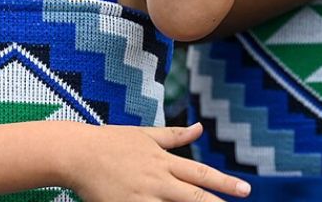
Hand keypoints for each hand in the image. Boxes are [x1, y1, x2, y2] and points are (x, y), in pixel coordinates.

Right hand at [67, 122, 250, 200]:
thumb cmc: (110, 142)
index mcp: (163, 161)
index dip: (224, 182)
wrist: (76, 153)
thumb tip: (199, 127)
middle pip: (193, 196)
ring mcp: (141, 197)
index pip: (201, 174)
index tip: (245, 190)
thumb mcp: (145, 135)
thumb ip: (174, 136)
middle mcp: (156, 180)